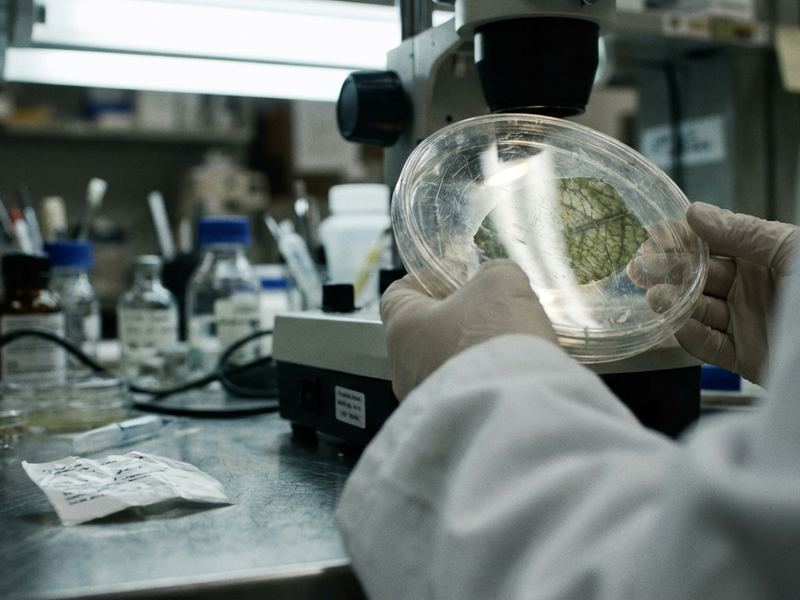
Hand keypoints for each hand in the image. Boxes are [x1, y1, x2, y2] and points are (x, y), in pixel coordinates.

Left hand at [380, 259, 558, 399]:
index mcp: (402, 327)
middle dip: (459, 319)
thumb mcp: (501, 283)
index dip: (426, 280)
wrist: (516, 410)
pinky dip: (487, 382)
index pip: (396, 294)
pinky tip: (515, 374)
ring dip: (474, 352)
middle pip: (425, 331)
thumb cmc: (495, 339)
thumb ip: (495, 274)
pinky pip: (467, 394)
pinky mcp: (452, 425)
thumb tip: (499, 282)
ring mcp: (426, 401)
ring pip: (446, 365)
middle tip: (492, 311)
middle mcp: (403, 368)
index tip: (454, 278)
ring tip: (509, 344)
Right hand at [628, 202, 796, 382]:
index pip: (713, 243)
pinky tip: (678, 326)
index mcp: (766, 256)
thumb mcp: (793, 249)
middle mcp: (753, 288)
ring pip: (699, 312)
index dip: (681, 239)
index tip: (653, 235)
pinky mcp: (747, 360)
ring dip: (674, 303)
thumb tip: (694, 213)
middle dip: (669, 270)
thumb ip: (743, 231)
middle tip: (642, 268)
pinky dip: (692, 338)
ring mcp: (749, 324)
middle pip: (699, 277)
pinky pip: (711, 348)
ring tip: (657, 298)